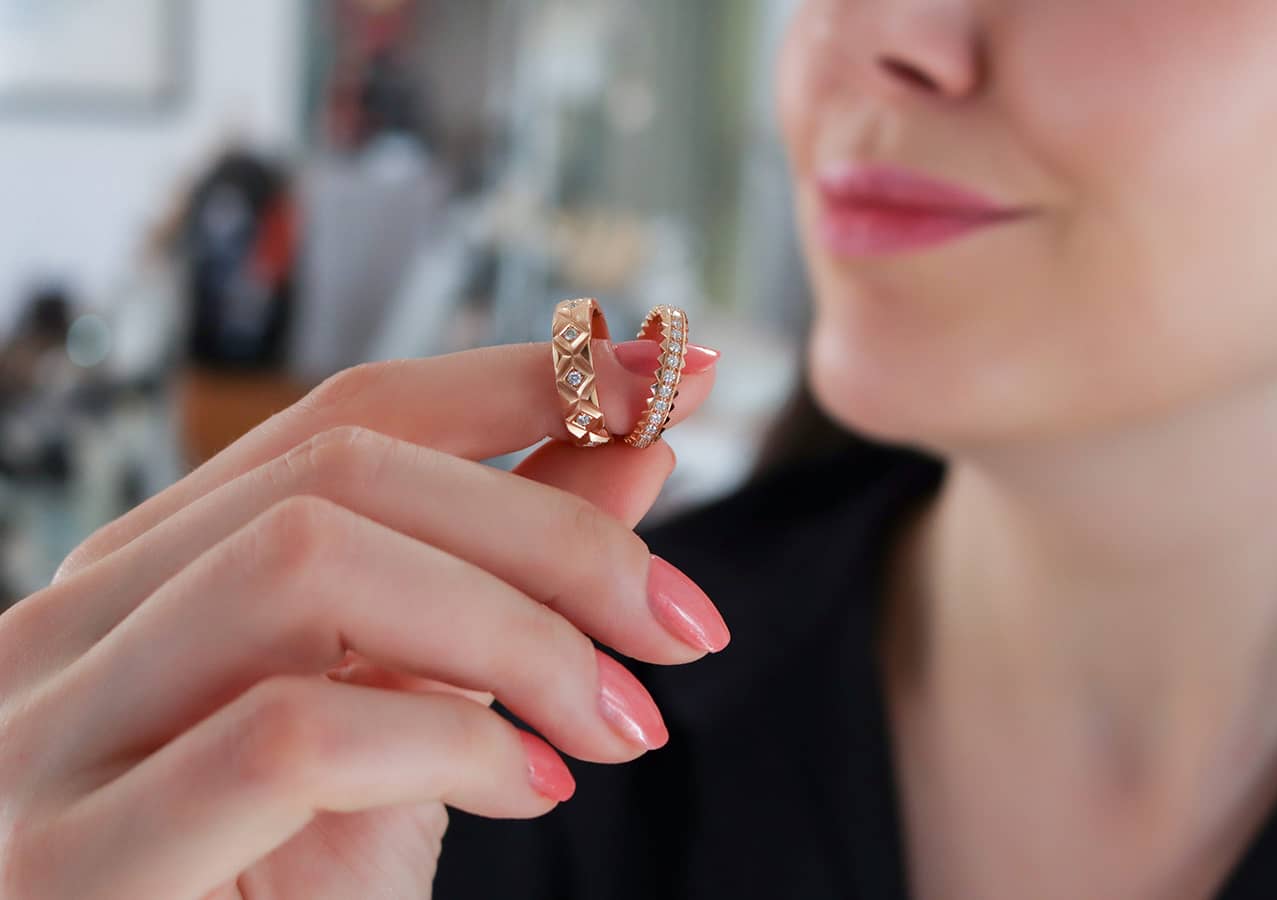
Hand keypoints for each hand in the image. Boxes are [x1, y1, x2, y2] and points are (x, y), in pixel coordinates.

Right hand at [0, 337, 723, 898]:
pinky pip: (290, 736)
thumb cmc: (298, 892)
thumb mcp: (425, 709)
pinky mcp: (72, 863)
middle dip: (552, 531)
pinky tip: (526, 790)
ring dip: (516, 634)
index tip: (663, 379)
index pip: (347, 413)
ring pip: (308, 565)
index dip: (518, 380)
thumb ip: (508, 572)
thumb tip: (635, 436)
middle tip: (680, 620)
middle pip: (342, 470)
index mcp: (157, 571)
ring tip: (615, 723)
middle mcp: (76, 623)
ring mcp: (49, 736)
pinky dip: (452, 746)